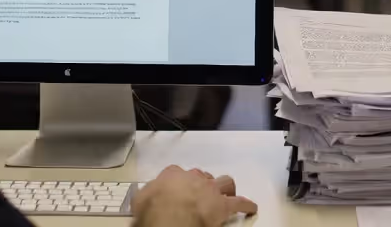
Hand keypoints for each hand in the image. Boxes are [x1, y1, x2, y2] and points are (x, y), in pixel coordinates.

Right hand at [131, 165, 257, 226]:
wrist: (170, 217)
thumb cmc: (154, 209)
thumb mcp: (140, 200)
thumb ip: (145, 195)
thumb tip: (141, 200)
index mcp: (172, 175)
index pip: (176, 173)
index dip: (178, 181)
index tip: (176, 187)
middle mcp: (193, 178)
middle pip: (202, 176)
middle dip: (203, 183)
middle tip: (201, 193)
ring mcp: (210, 190)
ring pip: (224, 183)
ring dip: (226, 188)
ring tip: (228, 193)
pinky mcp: (223, 206)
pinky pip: (239, 203)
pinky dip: (246, 205)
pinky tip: (250, 208)